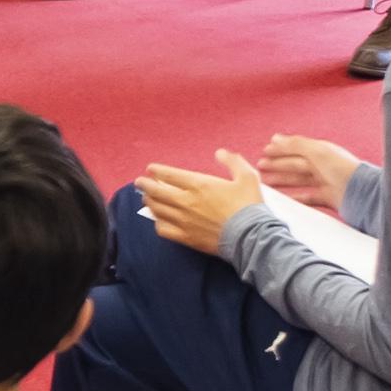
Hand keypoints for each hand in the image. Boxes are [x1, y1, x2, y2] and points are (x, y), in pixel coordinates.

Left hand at [136, 152, 264, 253]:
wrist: (250, 236)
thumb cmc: (249, 205)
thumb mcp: (247, 176)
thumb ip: (232, 161)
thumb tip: (220, 152)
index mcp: (199, 184)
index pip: (169, 175)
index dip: (157, 171)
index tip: (150, 169)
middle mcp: (186, 201)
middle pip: (157, 191)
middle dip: (145, 185)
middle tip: (139, 182)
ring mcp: (184, 220)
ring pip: (157, 209)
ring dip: (150, 202)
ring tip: (147, 198)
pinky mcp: (186, 237)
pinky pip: (163, 229)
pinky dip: (158, 222)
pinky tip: (159, 220)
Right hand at [252, 134, 359, 206]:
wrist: (361, 193)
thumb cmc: (343, 169)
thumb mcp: (317, 151)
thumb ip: (296, 144)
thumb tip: (275, 137)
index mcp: (321, 152)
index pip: (297, 148)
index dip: (280, 149)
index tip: (264, 151)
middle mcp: (323, 166)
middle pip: (295, 164)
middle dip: (277, 164)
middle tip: (260, 167)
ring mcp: (325, 182)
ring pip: (298, 180)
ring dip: (282, 180)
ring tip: (266, 182)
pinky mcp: (327, 198)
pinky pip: (307, 197)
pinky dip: (294, 197)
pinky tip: (285, 198)